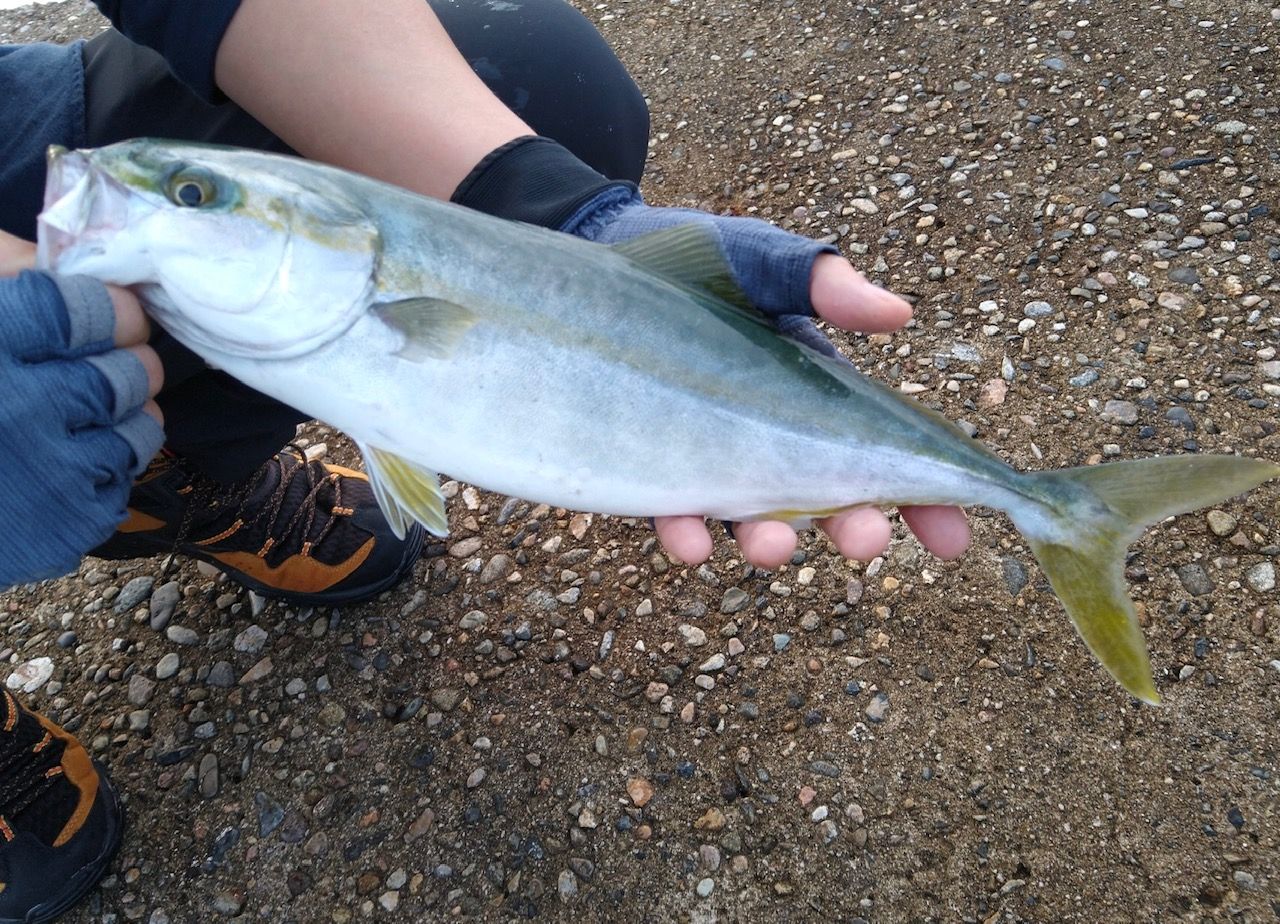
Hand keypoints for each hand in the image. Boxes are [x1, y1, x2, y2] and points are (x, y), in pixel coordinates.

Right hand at [0, 230, 164, 585]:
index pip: (100, 310)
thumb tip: (67, 256)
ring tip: (80, 419)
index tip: (109, 318)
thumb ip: (2, 266)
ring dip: (121, 419)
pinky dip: (102, 471)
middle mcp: (27, 405)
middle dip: (125, 366)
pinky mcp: (69, 523)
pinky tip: (62, 465)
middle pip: (133, 371)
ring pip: (141, 428)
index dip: (113, 312)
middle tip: (96, 372)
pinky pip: (123, 481)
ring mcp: (54, 472)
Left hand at [651, 254, 969, 566]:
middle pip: (824, 499)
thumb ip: (822, 282)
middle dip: (851, 526)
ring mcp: (711, 453)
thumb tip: (898, 314)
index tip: (956, 537)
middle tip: (867, 539)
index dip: (925, 498)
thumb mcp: (766, 260)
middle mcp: (770, 434)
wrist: (602, 251)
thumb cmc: (699, 259)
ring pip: (750, 519)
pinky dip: (684, 532)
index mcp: (816, 393)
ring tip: (774, 547)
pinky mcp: (651, 460)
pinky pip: (672, 510)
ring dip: (767, 542)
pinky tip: (690, 538)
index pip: (883, 454)